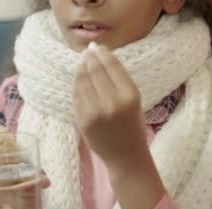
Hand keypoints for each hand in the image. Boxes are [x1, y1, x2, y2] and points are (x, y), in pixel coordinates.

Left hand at [74, 44, 165, 208]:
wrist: (126, 157)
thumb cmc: (133, 128)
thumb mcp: (134, 102)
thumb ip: (119, 82)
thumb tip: (99, 56)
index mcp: (130, 96)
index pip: (112, 66)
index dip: (103, 54)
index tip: (98, 47)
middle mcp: (112, 102)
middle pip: (95, 71)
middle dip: (89, 58)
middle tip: (87, 52)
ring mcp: (95, 112)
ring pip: (82, 81)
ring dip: (80, 69)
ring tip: (81, 63)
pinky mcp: (82, 120)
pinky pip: (76, 96)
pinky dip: (77, 86)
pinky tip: (79, 80)